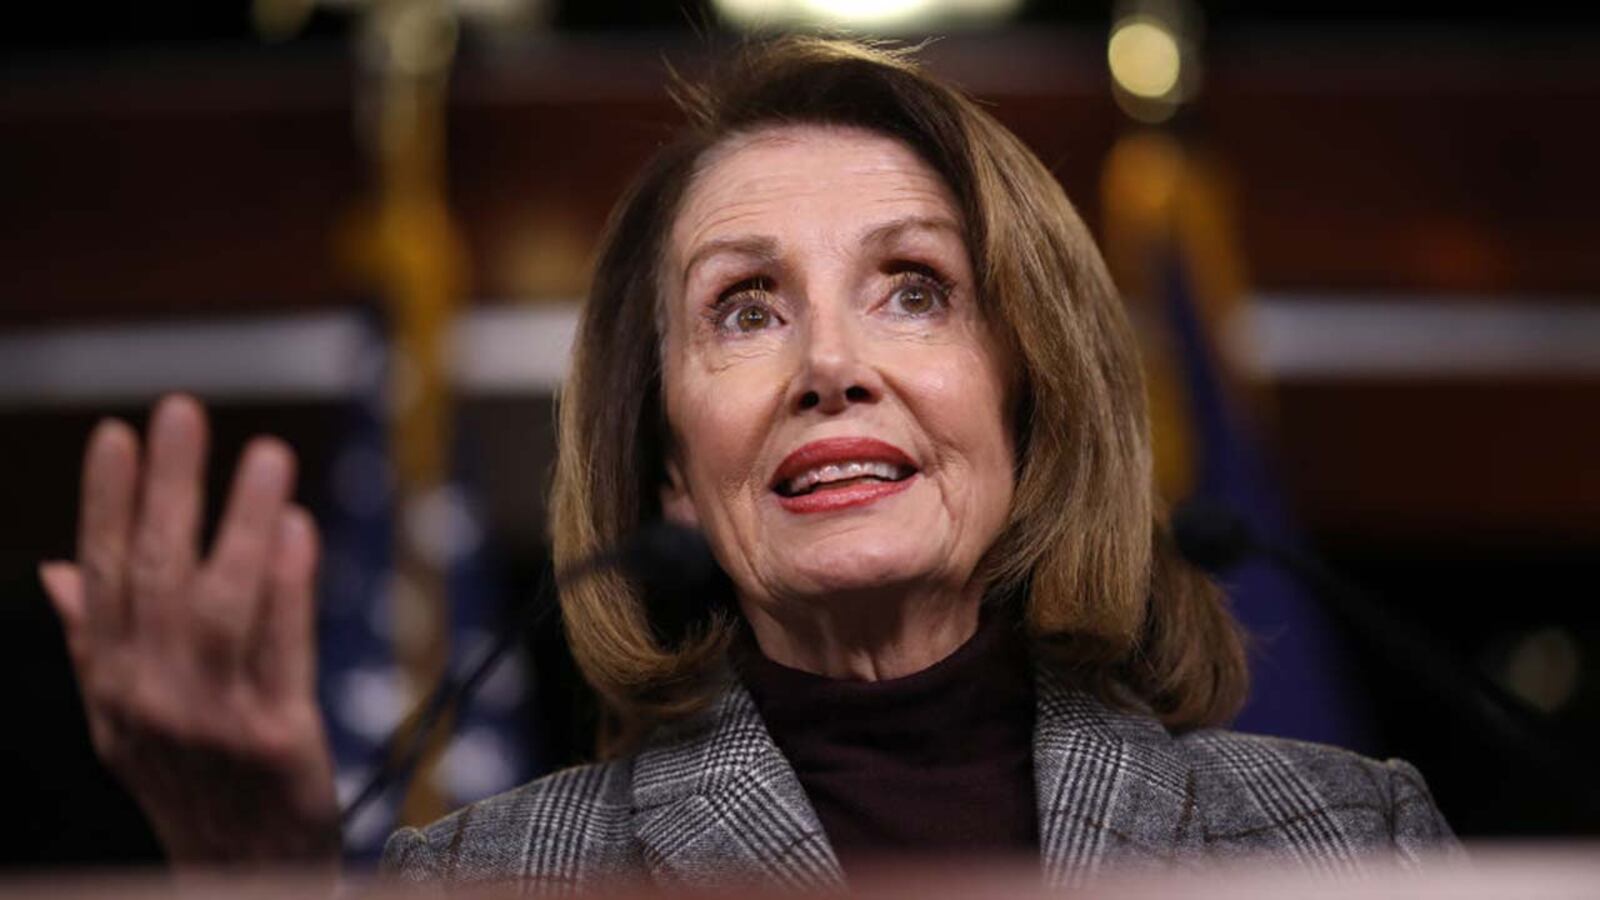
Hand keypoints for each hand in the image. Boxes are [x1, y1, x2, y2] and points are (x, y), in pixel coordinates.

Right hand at [38, 394, 340, 868]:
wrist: (240, 873)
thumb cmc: (189, 780)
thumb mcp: (123, 720)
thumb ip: (94, 643)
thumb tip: (54, 571)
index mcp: (110, 686)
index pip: (100, 577)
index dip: (107, 503)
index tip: (119, 435)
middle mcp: (149, 701)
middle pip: (157, 576)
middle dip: (168, 489)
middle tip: (183, 411)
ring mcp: (212, 722)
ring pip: (223, 604)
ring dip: (242, 523)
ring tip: (266, 455)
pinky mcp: (277, 741)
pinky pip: (284, 650)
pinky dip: (292, 588)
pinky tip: (301, 530)